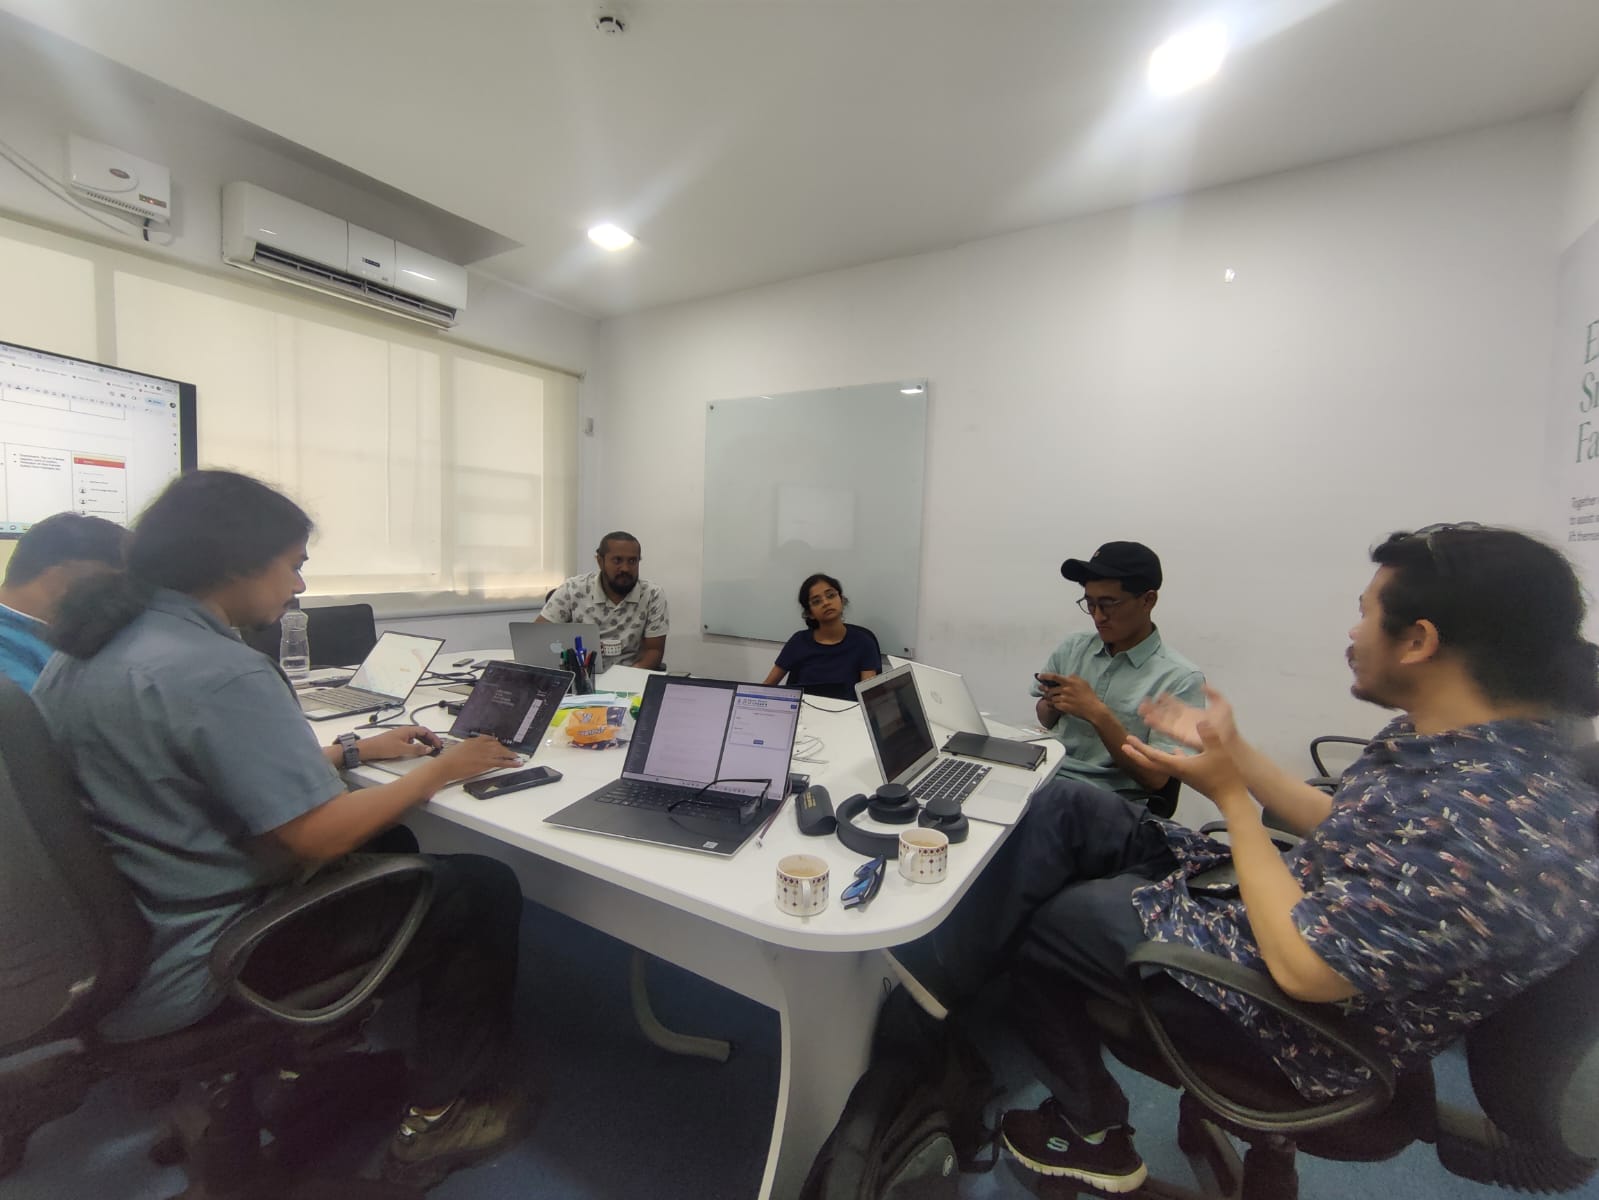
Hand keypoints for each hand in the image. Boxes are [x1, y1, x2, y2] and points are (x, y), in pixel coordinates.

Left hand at [358, 725, 441, 760]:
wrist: (369, 749)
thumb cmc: (382, 746)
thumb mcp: (402, 749)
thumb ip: (417, 749)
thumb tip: (428, 749)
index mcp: (407, 730)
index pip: (425, 730)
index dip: (433, 737)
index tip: (439, 744)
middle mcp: (405, 731)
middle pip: (422, 733)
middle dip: (430, 739)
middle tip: (437, 747)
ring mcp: (401, 736)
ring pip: (417, 737)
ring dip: (424, 742)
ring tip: (429, 749)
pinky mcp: (397, 741)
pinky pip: (411, 741)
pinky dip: (417, 745)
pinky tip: (417, 751)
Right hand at [434, 734, 522, 781]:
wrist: (445, 765)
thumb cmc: (448, 760)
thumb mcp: (457, 749)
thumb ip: (466, 750)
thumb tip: (468, 753)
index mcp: (473, 741)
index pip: (488, 738)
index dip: (495, 742)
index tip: (498, 743)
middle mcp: (481, 745)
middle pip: (497, 744)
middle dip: (504, 748)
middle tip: (510, 752)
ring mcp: (484, 753)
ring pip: (502, 752)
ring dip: (511, 755)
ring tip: (516, 757)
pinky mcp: (486, 762)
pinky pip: (502, 762)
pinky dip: (512, 763)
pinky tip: (517, 763)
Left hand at [1040, 674, 1104, 720]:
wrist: (1093, 709)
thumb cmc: (1089, 695)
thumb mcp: (1083, 682)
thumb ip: (1074, 678)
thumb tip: (1067, 676)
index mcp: (1070, 682)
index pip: (1054, 677)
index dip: (1045, 676)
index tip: (1039, 676)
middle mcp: (1065, 690)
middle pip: (1050, 689)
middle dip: (1044, 689)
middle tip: (1041, 689)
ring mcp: (1064, 699)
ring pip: (1051, 698)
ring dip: (1049, 698)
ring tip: (1050, 698)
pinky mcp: (1064, 707)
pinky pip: (1054, 705)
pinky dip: (1053, 705)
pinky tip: (1054, 704)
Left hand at [1124, 720, 1248, 809]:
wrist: (1231, 798)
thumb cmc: (1224, 775)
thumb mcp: (1218, 752)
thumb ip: (1209, 736)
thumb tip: (1201, 720)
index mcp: (1178, 765)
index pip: (1154, 756)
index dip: (1140, 747)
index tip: (1127, 740)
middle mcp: (1177, 771)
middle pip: (1151, 764)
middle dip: (1137, 755)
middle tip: (1124, 746)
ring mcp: (1184, 774)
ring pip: (1162, 764)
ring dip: (1150, 756)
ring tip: (1143, 748)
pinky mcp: (1191, 776)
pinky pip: (1176, 765)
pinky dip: (1171, 757)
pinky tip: (1175, 750)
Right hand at [1140, 685, 1236, 751]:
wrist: (1229, 739)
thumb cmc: (1226, 725)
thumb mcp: (1222, 704)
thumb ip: (1213, 693)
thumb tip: (1203, 684)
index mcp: (1190, 713)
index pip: (1175, 705)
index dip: (1167, 700)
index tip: (1159, 694)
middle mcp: (1182, 720)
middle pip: (1165, 712)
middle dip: (1154, 707)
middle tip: (1143, 701)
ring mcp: (1180, 728)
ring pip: (1162, 720)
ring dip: (1152, 714)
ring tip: (1141, 709)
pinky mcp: (1179, 735)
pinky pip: (1165, 729)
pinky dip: (1156, 723)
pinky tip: (1148, 719)